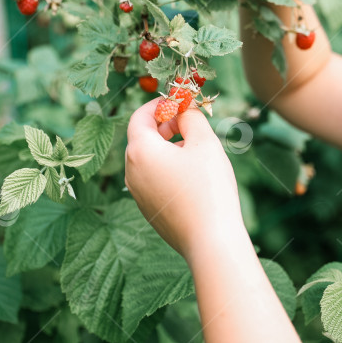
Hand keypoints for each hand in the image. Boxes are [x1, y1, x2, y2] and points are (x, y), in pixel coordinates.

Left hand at [125, 98, 244, 259]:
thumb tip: (184, 110)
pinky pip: (153, 180)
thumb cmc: (208, 188)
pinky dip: (167, 168)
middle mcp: (131, 172)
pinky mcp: (148, 210)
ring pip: (147, 160)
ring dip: (167, 147)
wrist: (210, 241)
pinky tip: (192, 175)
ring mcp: (137, 194)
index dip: (159, 104)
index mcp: (140, 151)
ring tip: (195, 149)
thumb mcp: (204, 142)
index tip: (180, 102)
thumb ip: (191, 117)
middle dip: (164, 125)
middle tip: (190, 121)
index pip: (139, 116)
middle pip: (142, 138)